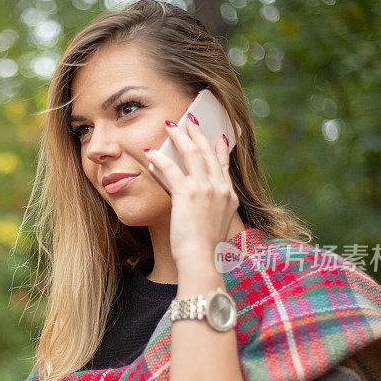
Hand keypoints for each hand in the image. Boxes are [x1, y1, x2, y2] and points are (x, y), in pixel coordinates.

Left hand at [142, 114, 238, 269]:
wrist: (202, 260)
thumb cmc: (205, 251)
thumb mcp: (214, 226)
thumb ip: (210, 210)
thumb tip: (197, 203)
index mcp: (229, 197)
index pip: (224, 165)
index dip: (219, 148)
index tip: (218, 136)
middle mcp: (221, 189)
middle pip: (208, 152)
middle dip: (198, 133)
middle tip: (190, 119)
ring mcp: (206, 190)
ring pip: (192, 154)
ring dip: (180, 137)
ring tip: (170, 125)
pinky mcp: (187, 194)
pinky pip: (171, 169)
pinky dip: (160, 159)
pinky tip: (150, 153)